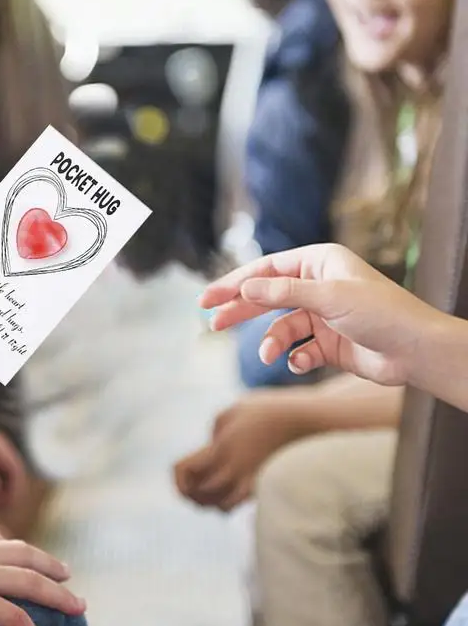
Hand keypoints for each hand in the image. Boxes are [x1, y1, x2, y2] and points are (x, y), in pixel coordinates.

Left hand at [174, 392, 302, 511]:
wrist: (307, 423)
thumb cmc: (269, 411)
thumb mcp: (235, 411)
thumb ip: (217, 429)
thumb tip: (213, 446)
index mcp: (219, 448)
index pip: (184, 471)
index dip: (178, 480)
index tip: (183, 478)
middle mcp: (233, 470)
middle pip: (199, 495)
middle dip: (192, 494)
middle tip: (193, 488)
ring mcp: (250, 482)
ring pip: (221, 508)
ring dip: (211, 502)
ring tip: (211, 491)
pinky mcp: (265, 488)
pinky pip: (241, 506)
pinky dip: (231, 504)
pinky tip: (232, 491)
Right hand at [201, 243, 444, 387]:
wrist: (417, 352)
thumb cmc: (381, 313)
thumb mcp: (328, 297)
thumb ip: (283, 292)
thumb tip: (244, 288)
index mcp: (318, 263)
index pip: (265, 269)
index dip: (235, 283)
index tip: (209, 298)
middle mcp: (317, 286)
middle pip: (266, 296)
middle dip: (240, 311)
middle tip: (212, 323)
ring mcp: (322, 316)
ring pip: (281, 327)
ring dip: (272, 342)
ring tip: (266, 355)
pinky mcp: (328, 343)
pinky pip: (299, 349)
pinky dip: (296, 357)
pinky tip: (302, 362)